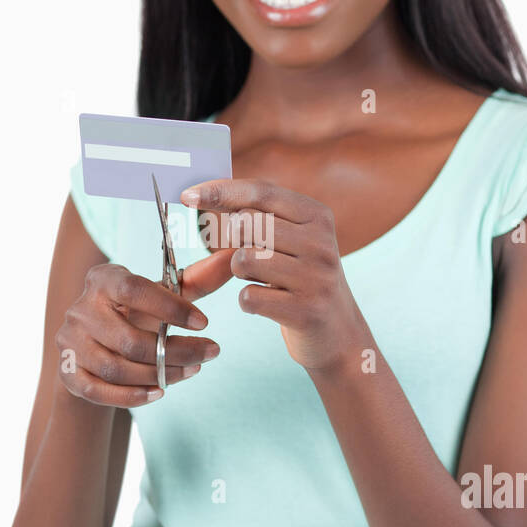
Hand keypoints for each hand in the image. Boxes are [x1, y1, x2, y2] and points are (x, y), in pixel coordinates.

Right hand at [56, 251, 231, 405]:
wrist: (97, 344)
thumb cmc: (135, 312)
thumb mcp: (162, 295)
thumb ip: (196, 280)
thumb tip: (232, 259)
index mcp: (103, 280)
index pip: (135, 290)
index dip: (171, 307)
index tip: (205, 322)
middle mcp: (80, 309)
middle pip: (129, 340)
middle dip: (176, 352)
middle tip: (209, 353)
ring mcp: (70, 342)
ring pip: (117, 369)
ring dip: (160, 375)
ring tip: (192, 371)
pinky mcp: (67, 373)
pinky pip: (100, 391)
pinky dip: (132, 396)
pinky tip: (160, 391)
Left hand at [180, 178, 364, 376]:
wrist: (339, 335)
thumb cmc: (302, 279)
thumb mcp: (292, 241)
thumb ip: (256, 217)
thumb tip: (200, 196)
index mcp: (317, 216)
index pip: (260, 193)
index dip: (220, 191)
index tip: (187, 195)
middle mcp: (321, 243)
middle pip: (246, 224)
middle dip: (232, 241)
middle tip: (251, 257)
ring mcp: (316, 278)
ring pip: (243, 260)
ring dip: (241, 273)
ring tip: (264, 281)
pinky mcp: (306, 311)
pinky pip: (248, 297)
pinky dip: (248, 301)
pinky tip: (268, 304)